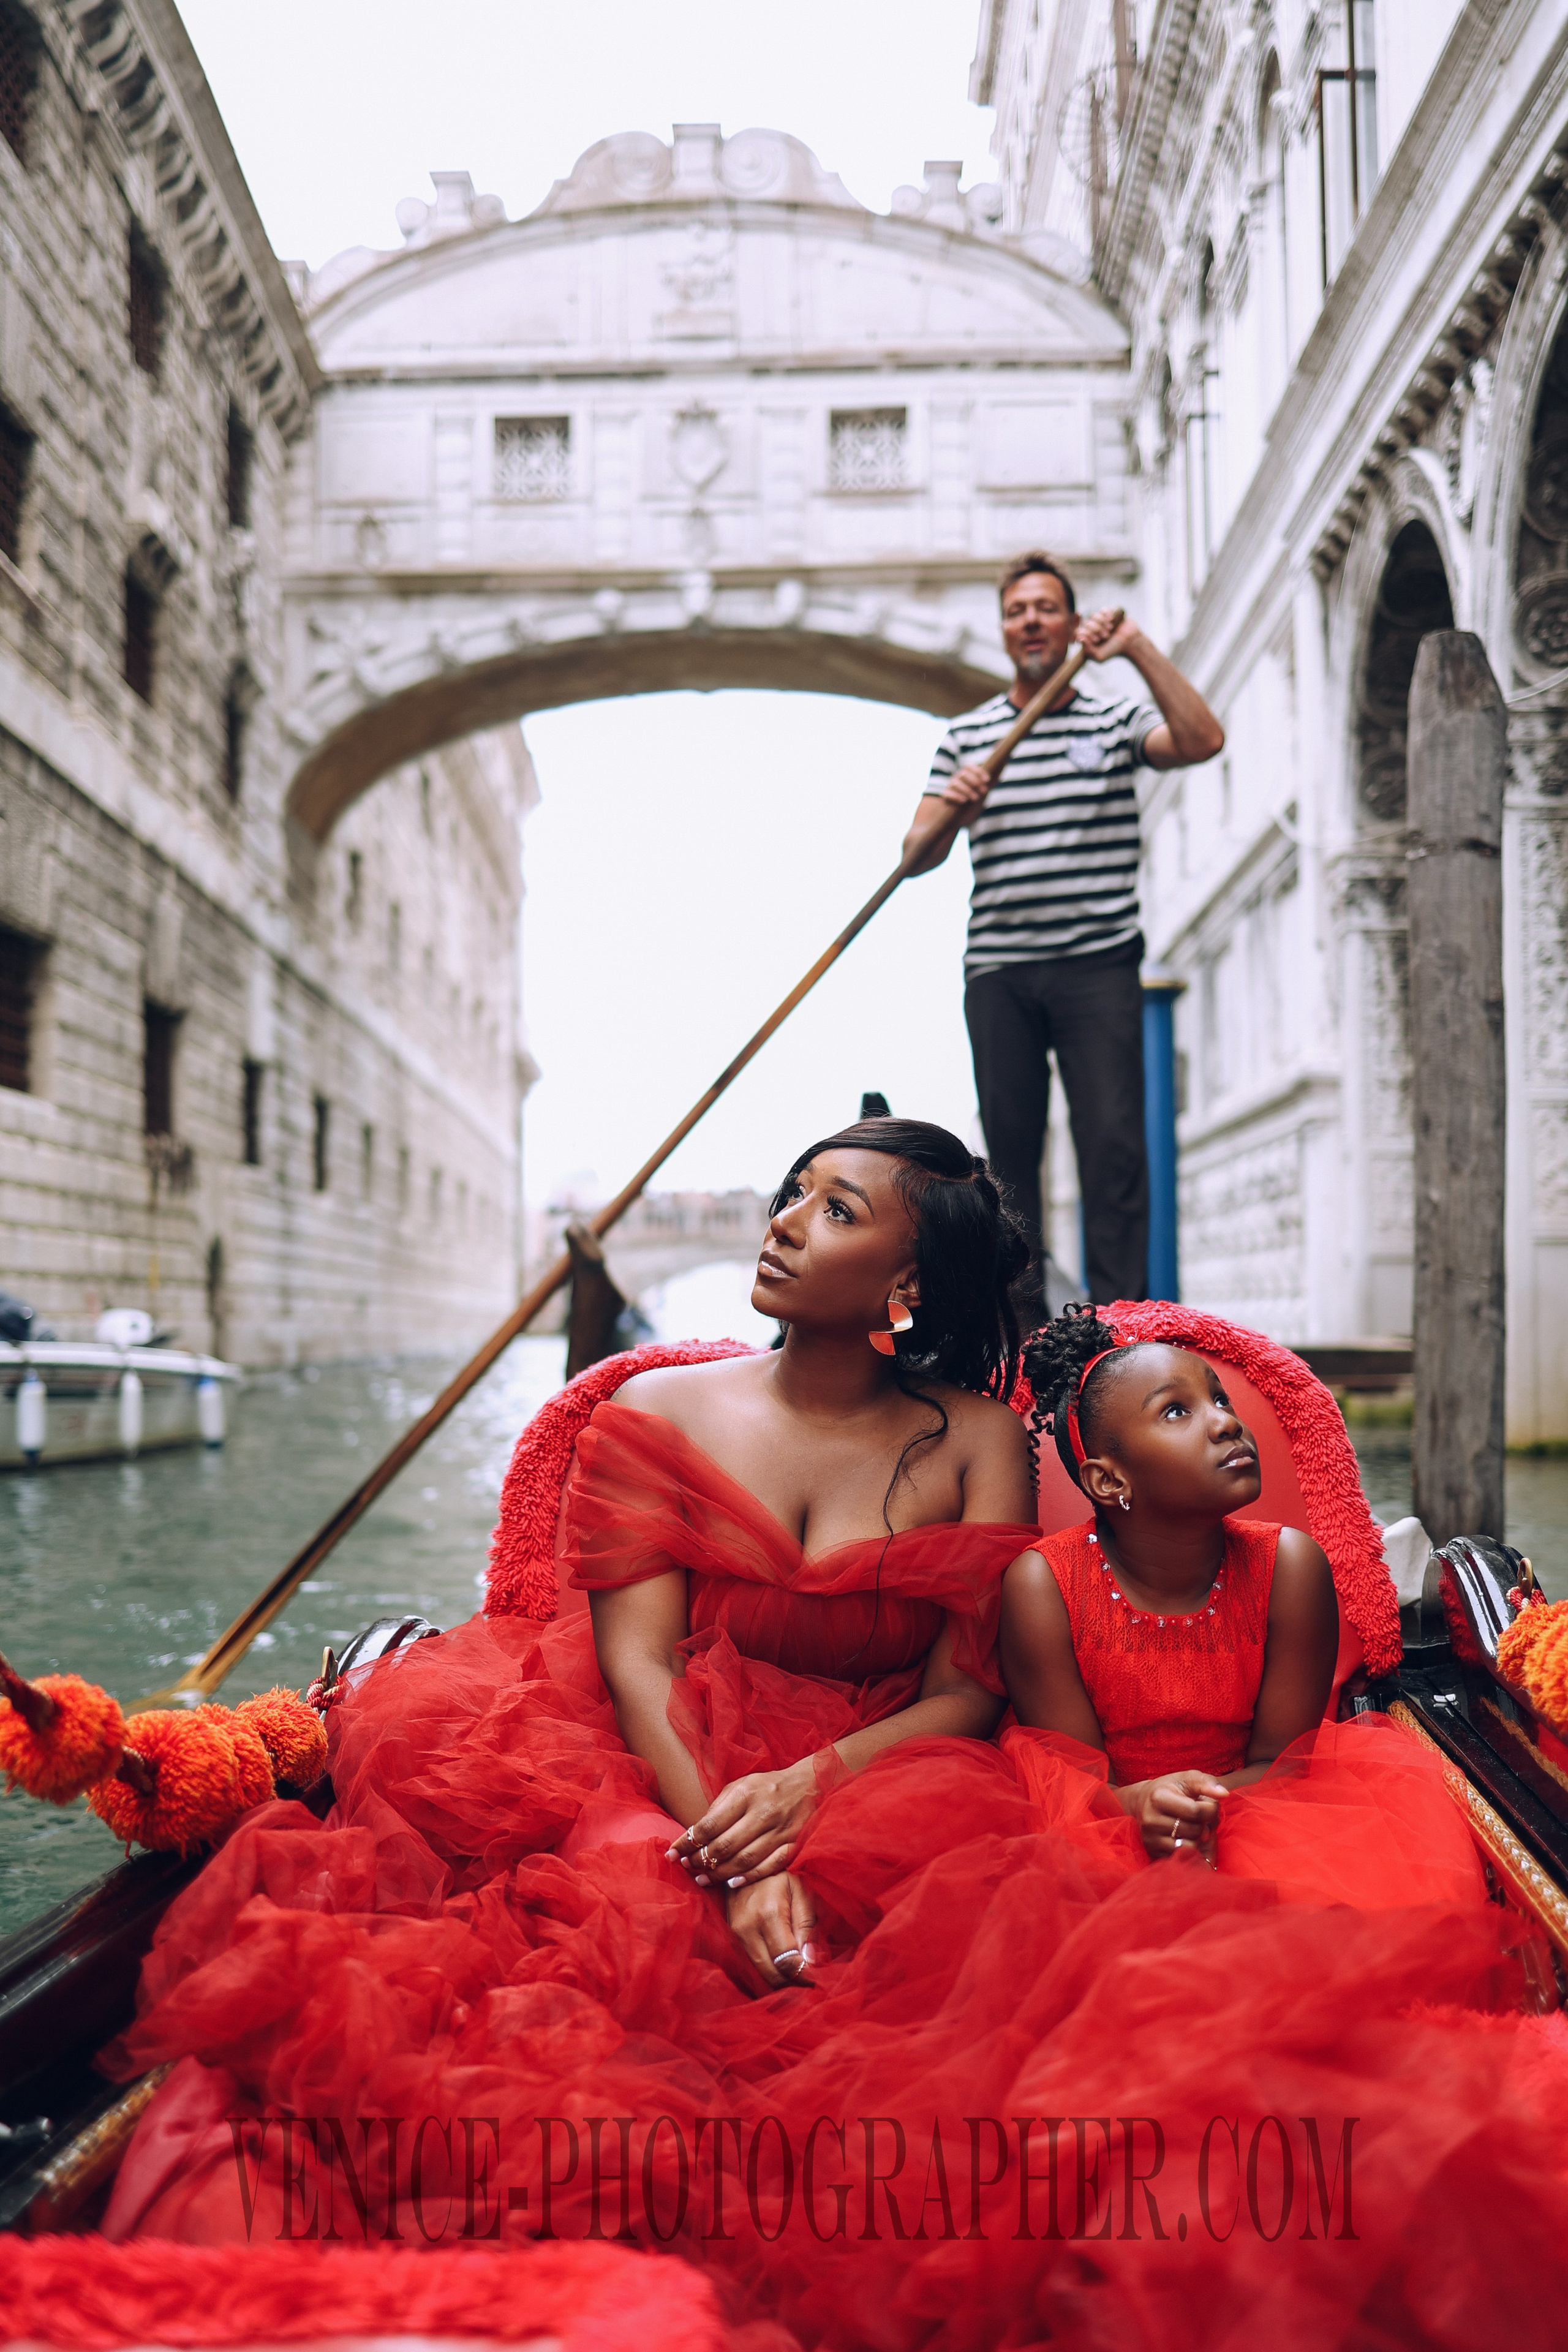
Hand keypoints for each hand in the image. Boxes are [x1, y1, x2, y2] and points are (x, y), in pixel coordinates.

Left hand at [666, 1759, 818, 1888]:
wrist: (810, 1785)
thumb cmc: (767, 1787)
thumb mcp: (740, 1786)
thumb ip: (718, 1808)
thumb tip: (694, 1835)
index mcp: (745, 1794)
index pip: (709, 1824)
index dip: (687, 1842)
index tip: (672, 1853)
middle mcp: (762, 1813)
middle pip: (724, 1845)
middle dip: (700, 1860)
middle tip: (686, 1867)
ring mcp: (780, 1831)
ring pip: (744, 1860)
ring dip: (719, 1874)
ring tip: (702, 1880)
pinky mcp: (794, 1845)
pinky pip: (769, 1867)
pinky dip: (749, 1877)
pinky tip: (732, 1883)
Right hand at [727, 1873, 820, 1988]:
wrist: (744, 1868)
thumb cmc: (779, 1880)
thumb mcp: (801, 1894)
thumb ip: (807, 1927)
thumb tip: (810, 1963)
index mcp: (769, 1915)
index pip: (787, 1961)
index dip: (804, 1976)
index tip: (817, 1978)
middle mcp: (748, 1930)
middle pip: (772, 1975)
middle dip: (792, 1982)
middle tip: (807, 1977)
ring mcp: (735, 1936)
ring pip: (760, 1976)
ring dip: (780, 1979)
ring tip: (795, 1970)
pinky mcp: (730, 1940)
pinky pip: (751, 1968)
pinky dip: (767, 1972)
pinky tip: (779, 1965)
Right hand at [938, 759, 992, 810]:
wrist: (959, 815)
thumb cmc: (972, 800)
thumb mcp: (981, 792)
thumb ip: (987, 785)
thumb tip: (998, 778)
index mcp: (965, 774)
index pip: (969, 767)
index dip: (979, 772)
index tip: (987, 780)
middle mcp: (957, 778)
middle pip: (963, 774)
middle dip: (975, 782)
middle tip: (984, 791)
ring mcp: (950, 787)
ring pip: (956, 783)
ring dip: (967, 790)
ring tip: (976, 798)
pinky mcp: (945, 797)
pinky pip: (947, 794)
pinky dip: (956, 796)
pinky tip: (964, 801)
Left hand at [1076, 607, 1141, 663]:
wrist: (1130, 643)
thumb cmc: (1114, 651)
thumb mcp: (1099, 656)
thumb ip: (1088, 650)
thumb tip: (1080, 638)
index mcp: (1087, 638)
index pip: (1078, 632)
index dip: (1085, 633)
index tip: (1095, 639)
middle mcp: (1092, 628)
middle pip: (1087, 623)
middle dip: (1096, 630)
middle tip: (1106, 636)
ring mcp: (1100, 620)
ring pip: (1094, 616)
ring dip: (1102, 623)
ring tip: (1110, 629)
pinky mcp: (1109, 613)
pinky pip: (1103, 610)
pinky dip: (1107, 614)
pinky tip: (1112, 620)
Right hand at [1120, 1769, 1225, 1863]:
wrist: (1142, 1801)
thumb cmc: (1170, 1788)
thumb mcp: (1187, 1779)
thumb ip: (1207, 1783)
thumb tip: (1224, 1794)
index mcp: (1159, 1798)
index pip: (1196, 1811)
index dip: (1211, 1809)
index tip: (1209, 1803)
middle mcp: (1151, 1820)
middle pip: (1195, 1830)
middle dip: (1205, 1823)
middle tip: (1200, 1815)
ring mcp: (1150, 1838)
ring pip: (1190, 1846)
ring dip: (1199, 1837)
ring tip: (1193, 1824)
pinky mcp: (1153, 1852)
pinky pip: (1182, 1857)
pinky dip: (1190, 1848)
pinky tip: (1186, 1835)